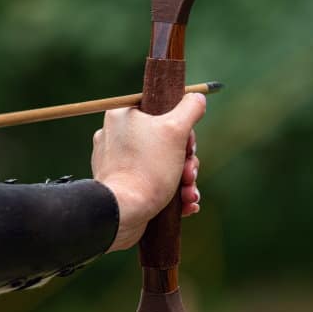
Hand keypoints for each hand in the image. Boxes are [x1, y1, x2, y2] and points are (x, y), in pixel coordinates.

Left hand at [92, 93, 205, 251]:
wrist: (122, 213)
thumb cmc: (147, 169)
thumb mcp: (175, 130)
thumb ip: (190, 108)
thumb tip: (197, 97)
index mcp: (121, 116)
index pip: (161, 112)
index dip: (182, 129)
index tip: (188, 145)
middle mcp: (115, 136)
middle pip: (164, 141)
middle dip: (186, 161)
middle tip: (190, 173)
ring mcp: (116, 164)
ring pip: (161, 165)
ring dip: (183, 180)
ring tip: (189, 194)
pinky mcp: (121, 187)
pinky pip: (151, 183)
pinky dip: (172, 194)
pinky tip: (185, 205)